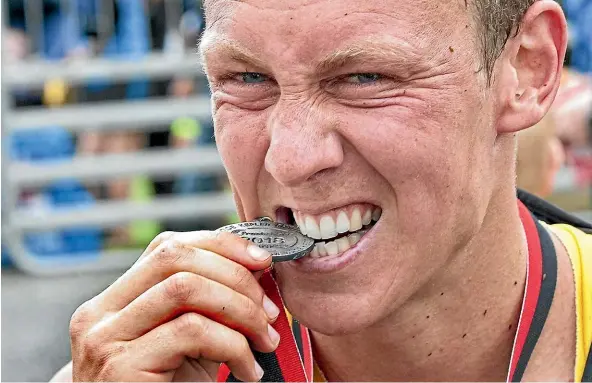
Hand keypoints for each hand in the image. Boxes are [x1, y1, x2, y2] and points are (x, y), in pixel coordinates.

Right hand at [68, 230, 278, 381]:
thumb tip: (256, 266)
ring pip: (185, 288)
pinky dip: (234, 346)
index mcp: (114, 301)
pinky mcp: (121, 367)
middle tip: (269, 310)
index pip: (166, 247)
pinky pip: (192, 331)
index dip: (219, 245)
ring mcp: (104, 339)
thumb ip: (210, 304)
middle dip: (235, 276)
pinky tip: (248, 370)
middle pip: (175, 258)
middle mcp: (100, 314)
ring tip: (264, 339)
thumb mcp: (190, 342)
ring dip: (240, 310)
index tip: (261, 260)